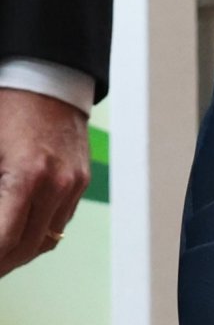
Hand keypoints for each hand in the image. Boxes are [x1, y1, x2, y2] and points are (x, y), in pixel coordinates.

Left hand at [0, 89, 89, 275]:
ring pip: (47, 240)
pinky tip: (21, 225)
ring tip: (1, 248)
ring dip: (21, 251)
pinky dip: (40, 231)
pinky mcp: (82, 177)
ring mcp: (74, 181)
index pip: (4, 243)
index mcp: (28, 176)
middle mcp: (57, 183)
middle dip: (2, 262)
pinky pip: (61, 219)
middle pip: (26, 248)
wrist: (48, 76)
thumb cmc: (8, 107)